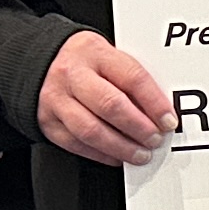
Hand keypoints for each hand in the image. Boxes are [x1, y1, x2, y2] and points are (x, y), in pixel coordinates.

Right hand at [39, 30, 173, 165]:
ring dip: (121, 147)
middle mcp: (73, 75)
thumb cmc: (83, 61)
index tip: (168, 121)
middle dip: (139, 128)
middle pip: (111, 105)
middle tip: (155, 139)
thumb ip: (131, 79)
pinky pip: (76, 144)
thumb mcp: (108, 56)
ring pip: (91, 130)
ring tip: (140, 154)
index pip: (132, 77)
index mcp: (95, 52)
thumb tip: (160, 111)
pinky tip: (117, 157)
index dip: (154, 103)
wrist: (40, 61)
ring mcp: (57, 99)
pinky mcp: (48, 121)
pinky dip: (101, 155)